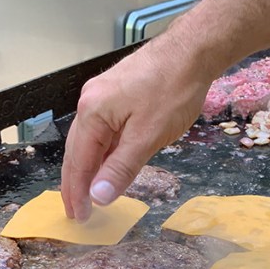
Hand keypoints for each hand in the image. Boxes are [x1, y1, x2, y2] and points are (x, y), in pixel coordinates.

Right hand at [61, 40, 208, 220]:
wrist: (193, 50)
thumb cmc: (172, 90)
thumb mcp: (148, 136)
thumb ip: (121, 167)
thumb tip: (98, 196)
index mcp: (92, 113)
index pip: (78, 162)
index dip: (77, 193)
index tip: (78, 217)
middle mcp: (91, 102)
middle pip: (78, 151)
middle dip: (76, 183)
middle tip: (76, 211)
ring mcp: (103, 95)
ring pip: (91, 140)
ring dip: (89, 167)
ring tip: (90, 193)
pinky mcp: (118, 93)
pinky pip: (104, 129)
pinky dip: (104, 151)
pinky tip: (109, 163)